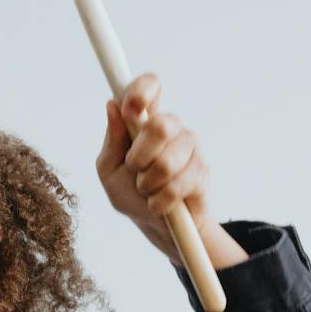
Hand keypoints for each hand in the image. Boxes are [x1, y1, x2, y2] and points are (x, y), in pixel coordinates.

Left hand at [94, 73, 211, 255]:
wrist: (154, 225)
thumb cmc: (129, 192)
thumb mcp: (108, 169)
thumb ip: (112, 140)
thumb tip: (112, 105)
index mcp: (144, 119)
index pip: (150, 86)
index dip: (143, 90)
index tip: (132, 108)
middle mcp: (170, 127)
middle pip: (161, 125)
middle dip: (140, 155)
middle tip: (134, 169)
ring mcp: (190, 147)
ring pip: (168, 161)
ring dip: (148, 183)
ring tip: (147, 189)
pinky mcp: (202, 171)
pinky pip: (178, 185)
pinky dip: (160, 200)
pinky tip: (159, 203)